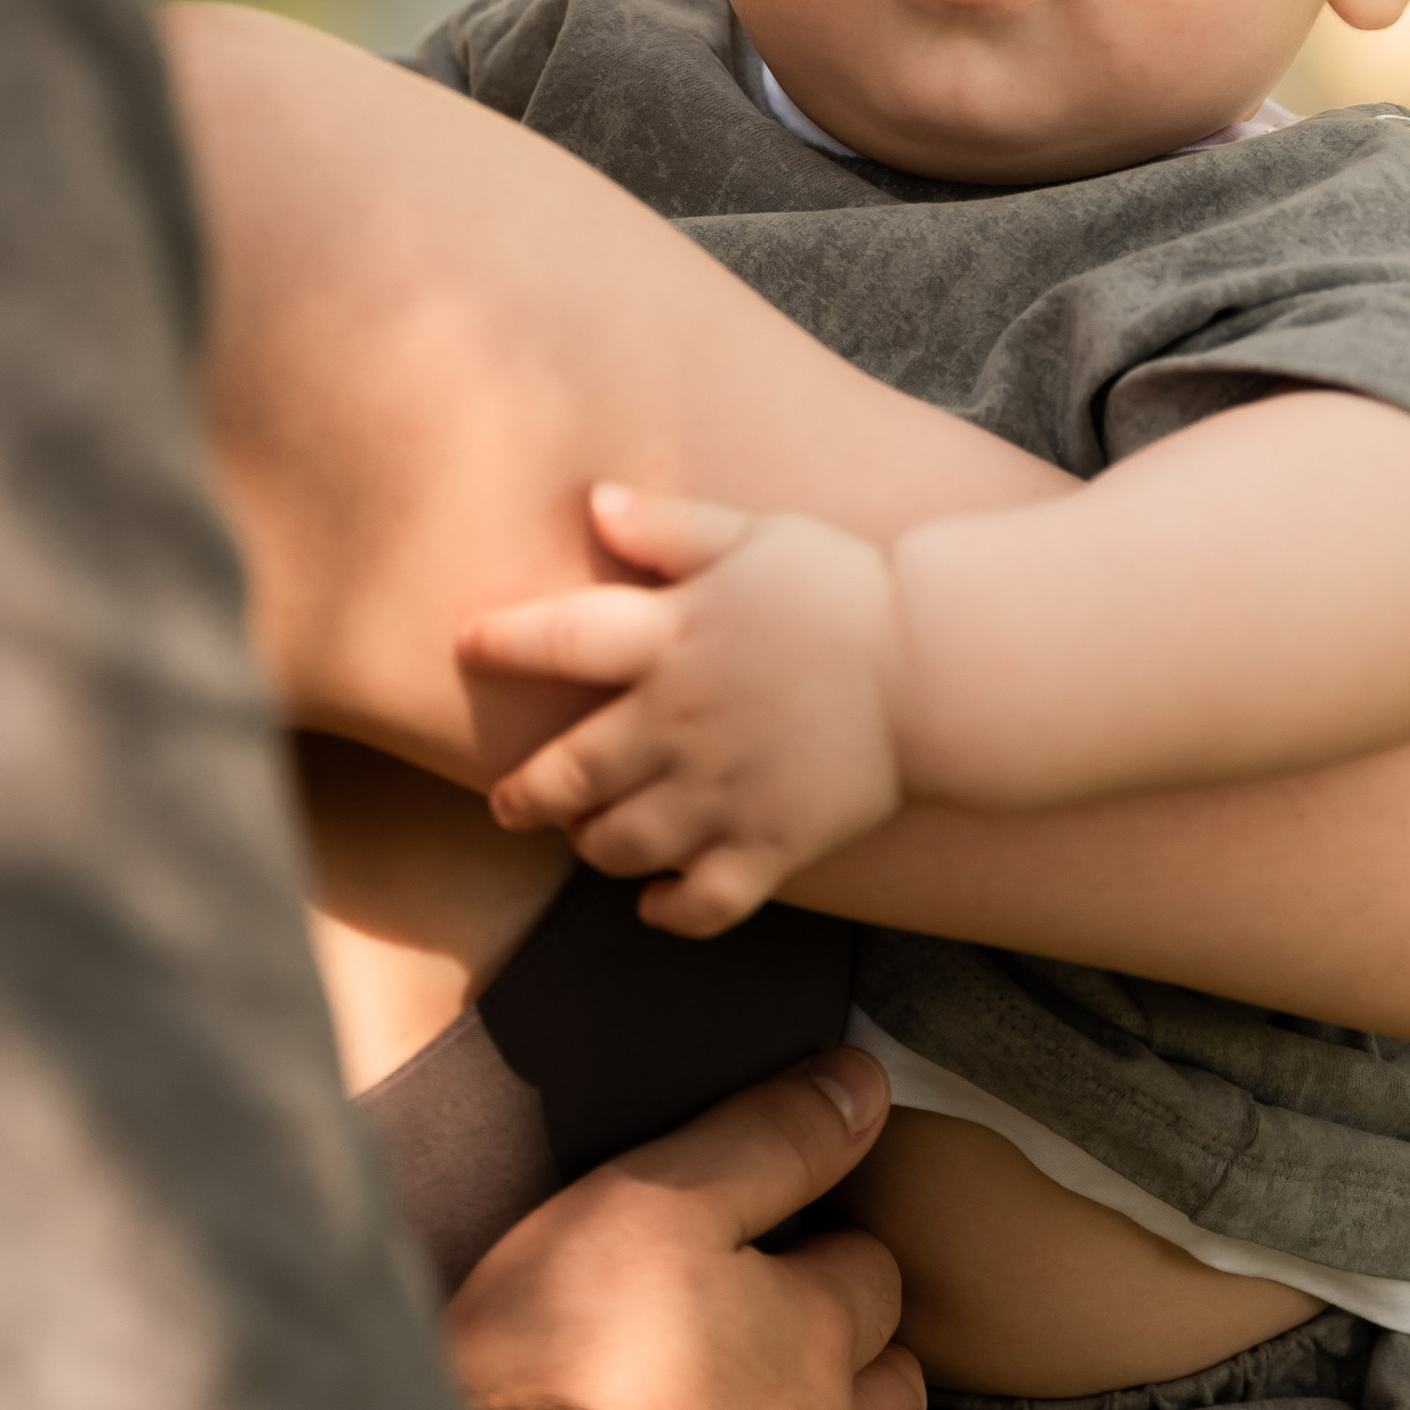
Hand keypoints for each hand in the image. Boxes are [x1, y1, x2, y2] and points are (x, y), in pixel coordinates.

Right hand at [443, 1043, 940, 1409]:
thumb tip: (868, 1083)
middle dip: (873, 1375)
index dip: (834, 1259)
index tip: (804, 1255)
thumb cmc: (561, 1370)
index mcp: (814, 1345)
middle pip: (892, 1408)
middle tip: (839, 1362)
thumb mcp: (649, 1204)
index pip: (865, 1280)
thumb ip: (766, 1141)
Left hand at [464, 482, 906, 933]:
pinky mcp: (772, 846)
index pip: (556, 639)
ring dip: (591, 846)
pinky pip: (702, 902)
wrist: (943, 667)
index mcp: (672, 637)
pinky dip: (669, 910)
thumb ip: (670, 526)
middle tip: (509, 801)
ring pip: (621, 846)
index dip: (501, 642)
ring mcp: (724, 793)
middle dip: (525, 794)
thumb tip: (593, 499)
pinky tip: (658, 899)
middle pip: (569, 773)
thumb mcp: (755, 535)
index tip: (466, 644)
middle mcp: (682, 723)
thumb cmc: (845, 590)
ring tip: (588, 837)